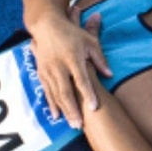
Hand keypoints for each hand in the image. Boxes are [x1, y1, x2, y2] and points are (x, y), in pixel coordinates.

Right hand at [30, 12, 110, 129]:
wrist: (46, 25)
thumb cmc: (71, 33)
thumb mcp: (89, 42)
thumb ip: (100, 59)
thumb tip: (110, 74)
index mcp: (72, 58)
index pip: (82, 80)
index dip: (88, 94)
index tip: (94, 107)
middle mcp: (59, 66)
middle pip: (66, 92)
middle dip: (73, 110)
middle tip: (79, 125)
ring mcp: (48, 70)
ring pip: (56, 94)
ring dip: (64, 110)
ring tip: (72, 124)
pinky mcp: (41, 73)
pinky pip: (47, 91)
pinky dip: (52, 104)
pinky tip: (57, 116)